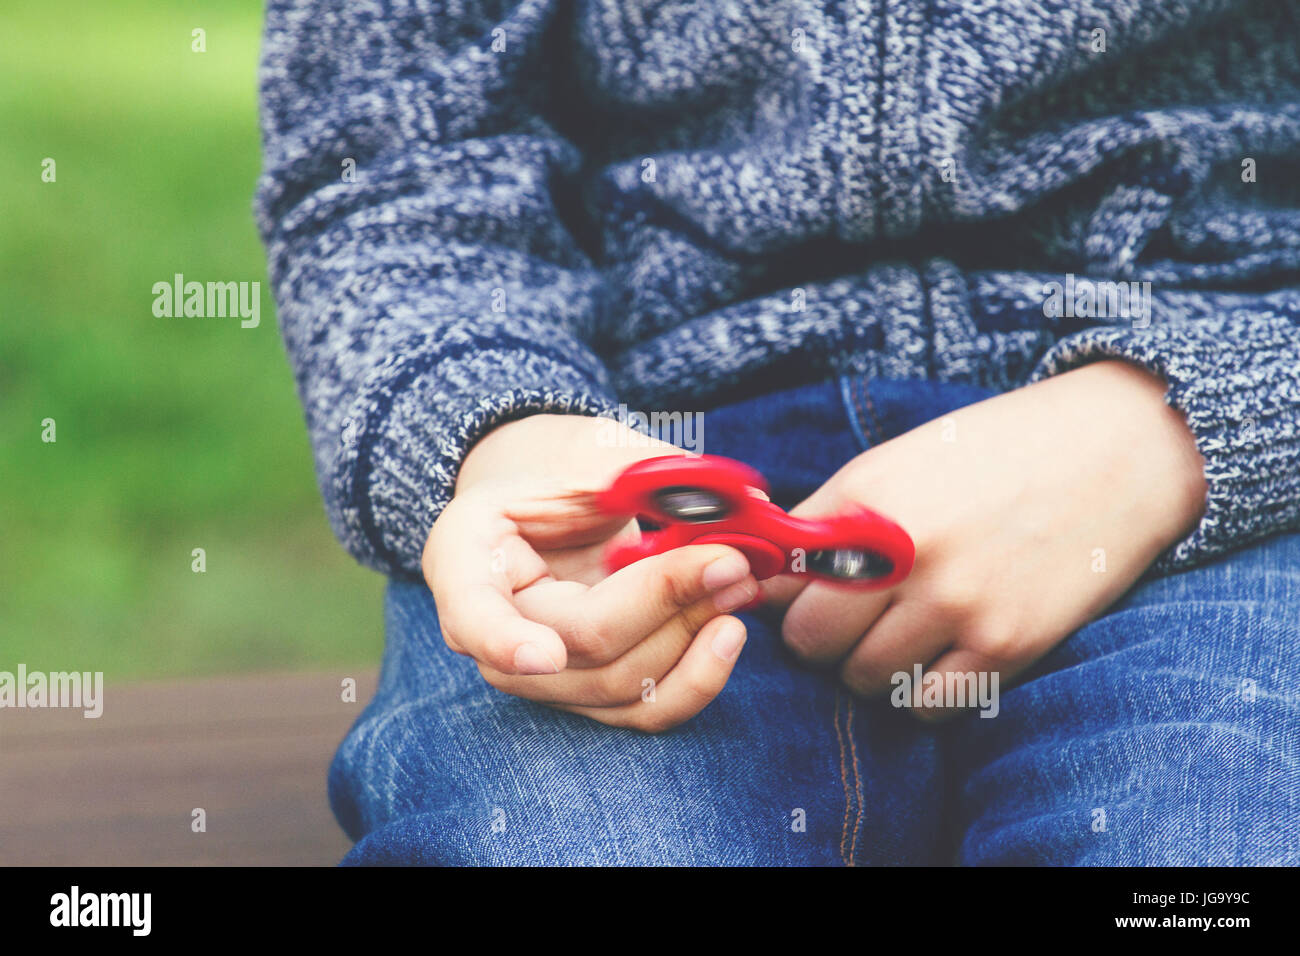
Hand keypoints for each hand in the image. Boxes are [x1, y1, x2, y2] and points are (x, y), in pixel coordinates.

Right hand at [423, 414, 757, 731]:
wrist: (549, 516)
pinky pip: (645, 709)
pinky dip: (698, 674)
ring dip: (693, 637)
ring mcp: (537, 677)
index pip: (472, 614)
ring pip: (621, 685)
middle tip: (730, 560)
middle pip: (581, 642)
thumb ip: (636, 470)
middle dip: (665, 601)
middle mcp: (488, 633)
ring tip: (741, 586)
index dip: (504, 641)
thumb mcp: (579, 453)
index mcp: (465, 557)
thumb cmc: (558, 479)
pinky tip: (728, 628)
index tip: (547, 654)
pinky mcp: (588, 697)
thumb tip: (713, 494)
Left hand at [762, 361, 1207, 718]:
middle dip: (821, 637)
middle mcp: (906, 556)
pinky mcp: (1007, 646)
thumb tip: (765, 577)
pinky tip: (940, 654)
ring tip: (903, 630)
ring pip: (864, 680)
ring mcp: (959, 605)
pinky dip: (923, 693)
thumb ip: (826, 519)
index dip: (785, 594)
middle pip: (811, 642)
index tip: (802, 593)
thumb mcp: (895, 463)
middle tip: (850, 619)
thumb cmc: (991, 453)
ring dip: (871, 666)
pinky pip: (928, 707)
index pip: (780, 583)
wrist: (1114, 451)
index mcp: (868, 501)